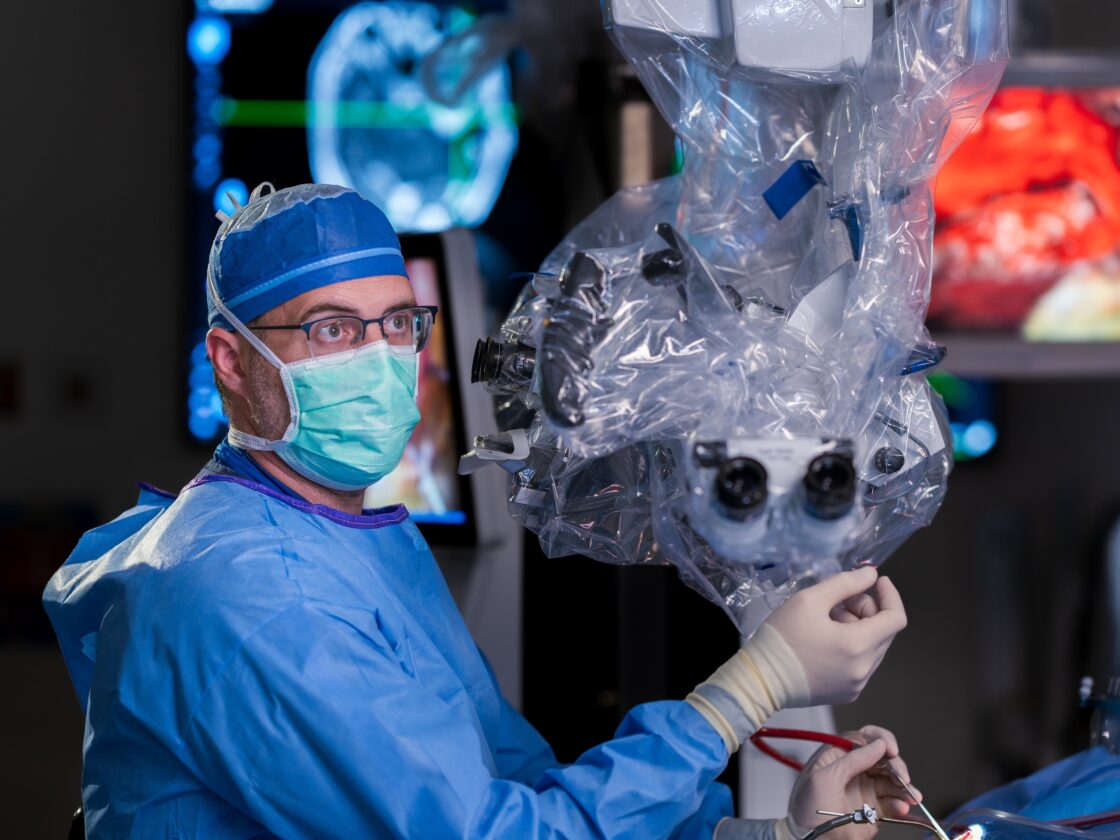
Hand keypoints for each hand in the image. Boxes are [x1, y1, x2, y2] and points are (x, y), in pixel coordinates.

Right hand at [765, 567, 905, 706]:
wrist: (761, 680)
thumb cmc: (782, 637)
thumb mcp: (810, 600)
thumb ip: (845, 583)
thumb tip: (871, 575)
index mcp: (858, 645)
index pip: (896, 618)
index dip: (890, 595)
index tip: (876, 581)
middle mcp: (864, 669)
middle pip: (884, 631)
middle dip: (866, 610)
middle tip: (835, 603)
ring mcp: (857, 685)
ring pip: (873, 647)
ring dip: (858, 629)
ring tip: (825, 624)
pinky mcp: (847, 694)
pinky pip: (862, 664)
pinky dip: (852, 648)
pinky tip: (825, 643)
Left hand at [788, 726, 918, 838]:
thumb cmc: (809, 810)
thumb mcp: (825, 779)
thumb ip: (852, 760)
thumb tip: (879, 744)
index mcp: (838, 756)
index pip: (863, 738)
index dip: (881, 740)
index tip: (891, 750)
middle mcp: (854, 770)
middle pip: (883, 759)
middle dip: (896, 767)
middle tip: (903, 779)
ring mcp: (865, 790)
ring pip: (892, 781)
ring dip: (904, 787)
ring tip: (911, 797)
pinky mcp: (875, 810)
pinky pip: (893, 803)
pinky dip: (901, 804)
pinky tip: (903, 808)